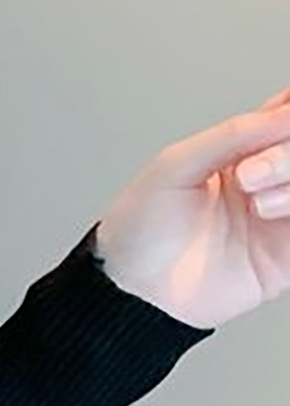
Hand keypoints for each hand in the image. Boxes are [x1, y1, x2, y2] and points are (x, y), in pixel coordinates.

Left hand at [94, 84, 289, 328]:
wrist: (131, 292)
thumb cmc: (137, 233)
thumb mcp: (174, 166)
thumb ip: (232, 134)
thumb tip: (284, 113)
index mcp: (242, 152)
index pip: (287, 115)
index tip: (284, 118)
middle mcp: (269, 180)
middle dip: (288, 154)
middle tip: (249, 175)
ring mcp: (281, 218)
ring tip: (256, 204)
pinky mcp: (288, 256)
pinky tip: (272, 213)